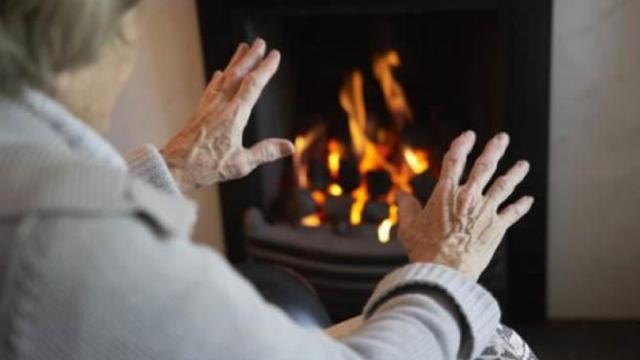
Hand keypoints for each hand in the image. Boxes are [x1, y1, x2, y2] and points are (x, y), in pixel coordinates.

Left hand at [161, 39, 293, 191]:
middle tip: (260, 42)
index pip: (253, 85)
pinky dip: (218, 78)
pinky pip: (211, 89)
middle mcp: (221, 105)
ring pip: (224, 78)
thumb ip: (266, 152)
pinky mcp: (199, 112)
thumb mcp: (241, 164)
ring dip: (235, 62)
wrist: (174, 167)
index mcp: (234, 115)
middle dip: (251, 58)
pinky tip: (218, 73)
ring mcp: (208, 107)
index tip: (274, 55)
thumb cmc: (207, 167)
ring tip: (242, 48)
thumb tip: (290, 146)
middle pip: (238, 75)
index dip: (265, 68)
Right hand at [397, 131, 533, 279]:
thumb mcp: (408, 226)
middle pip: (484, 167)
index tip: (468, 136)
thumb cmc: (424, 250)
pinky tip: (528, 199)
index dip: (462, 144)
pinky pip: (513, 213)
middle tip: (502, 139)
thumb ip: (406, 208)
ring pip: (504, 185)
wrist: (445, 271)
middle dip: (494, 150)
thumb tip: (402, 195)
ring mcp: (485, 211)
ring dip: (515, 173)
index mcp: (445, 193)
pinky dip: (521, 205)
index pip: (455, 160)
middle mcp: (468, 197)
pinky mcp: (497, 227)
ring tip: (523, 164)